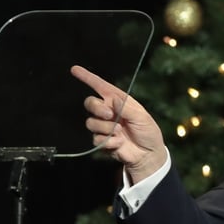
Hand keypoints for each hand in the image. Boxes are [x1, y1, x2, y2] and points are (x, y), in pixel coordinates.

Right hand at [71, 65, 166, 183]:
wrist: (147, 154)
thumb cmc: (148, 132)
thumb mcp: (142, 118)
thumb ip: (127, 108)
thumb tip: (113, 100)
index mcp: (119, 101)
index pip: (100, 86)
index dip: (87, 77)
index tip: (75, 69)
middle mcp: (108, 111)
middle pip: (90, 103)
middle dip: (97, 108)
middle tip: (109, 115)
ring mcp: (104, 126)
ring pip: (91, 122)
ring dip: (105, 128)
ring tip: (120, 132)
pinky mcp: (102, 140)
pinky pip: (96, 138)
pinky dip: (109, 141)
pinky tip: (120, 143)